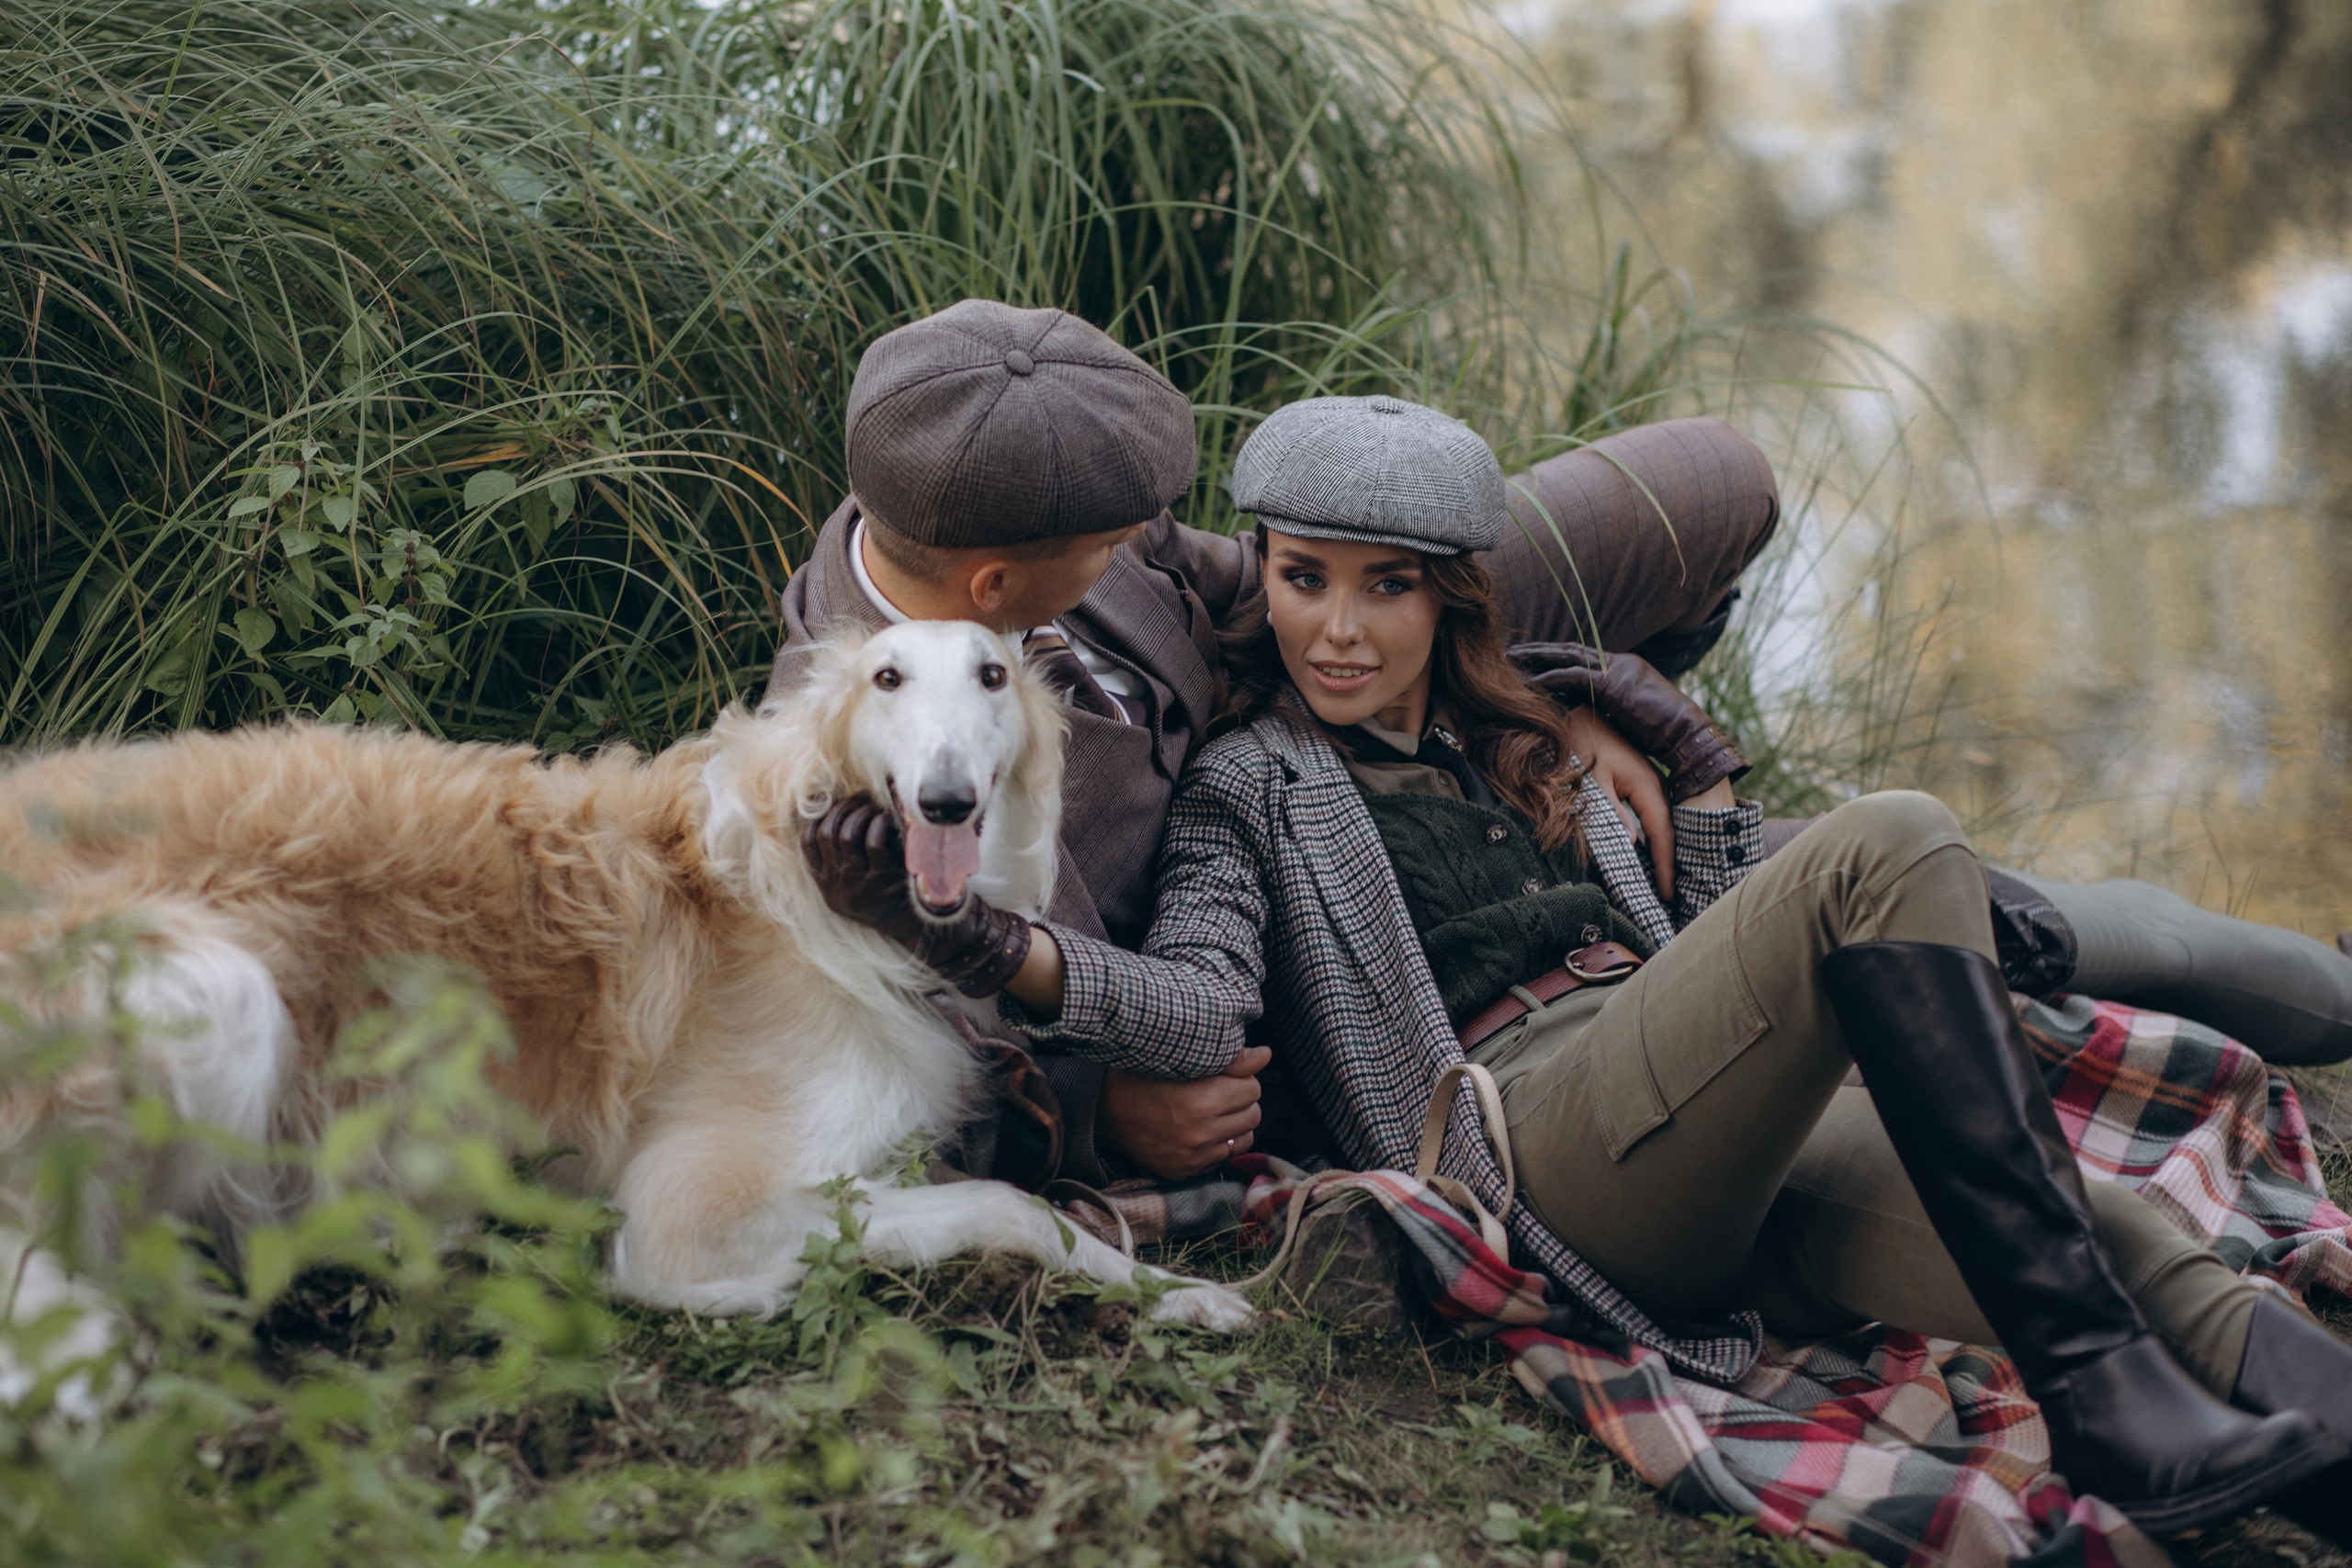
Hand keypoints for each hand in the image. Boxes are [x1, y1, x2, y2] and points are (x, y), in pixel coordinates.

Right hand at [801, 797, 922, 946]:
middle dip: (841, 809)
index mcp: (825, 885)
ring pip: (846, 834)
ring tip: (873, 808)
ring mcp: (858, 884)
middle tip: (858, 799)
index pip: (807, 844)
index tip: (831, 803)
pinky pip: (874, 842)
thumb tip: (831, 812)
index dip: (817, 818)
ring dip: (860, 814)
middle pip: (826, 833)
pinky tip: (886, 819)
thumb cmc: (885, 896)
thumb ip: (839, 859)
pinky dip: (878, 824)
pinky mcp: (881, 880)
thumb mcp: (852, 885)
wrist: (913, 927)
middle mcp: (836, 886)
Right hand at [1097, 1045, 1270, 1179]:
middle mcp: (1200, 1134)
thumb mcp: (1178, 1060)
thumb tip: (1265, 1055)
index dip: (1241, 1078)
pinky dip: (1220, 1143)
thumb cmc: (1140, 1077)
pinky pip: (1223, 1157)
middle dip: (1241, 1100)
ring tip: (1214, 1111)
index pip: (1252, 1089)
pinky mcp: (1186, 1172)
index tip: (1226, 1075)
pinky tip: (1202, 1129)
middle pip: (1253, 1114)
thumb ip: (1227, 1060)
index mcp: (1200, 1102)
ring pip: (1244, 1139)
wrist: (1101, 1112)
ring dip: (1235, 1124)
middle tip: (1221, 1091)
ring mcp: (1193, 1157)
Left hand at [1513, 642, 1749, 804]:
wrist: (1690, 737)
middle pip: (1570, 651)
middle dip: (1539, 651)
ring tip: (1507, 661)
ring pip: (1566, 657)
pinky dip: (1547, 678)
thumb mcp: (1636, 717)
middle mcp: (1619, 663)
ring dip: (1536, 659)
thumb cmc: (1668, 736)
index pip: (1584, 658)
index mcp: (1625, 668)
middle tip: (1510, 653)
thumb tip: (1596, 720)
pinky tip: (1526, 683)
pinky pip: (1570, 676)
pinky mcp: (1612, 683)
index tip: (1532, 659)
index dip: (1556, 657)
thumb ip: (1614, 711)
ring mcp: (1616, 670)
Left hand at [1562, 707, 1676, 898]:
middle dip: (1670, 863)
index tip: (1667, 894)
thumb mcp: (1589, 780)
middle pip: (1667, 830)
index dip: (1666, 864)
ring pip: (1659, 823)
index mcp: (1646, 783)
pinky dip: (1650, 836)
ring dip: (1661, 851)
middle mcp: (1653, 783)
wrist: (1572, 711)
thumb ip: (1609, 811)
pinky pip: (1649, 815)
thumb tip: (1633, 842)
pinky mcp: (1635, 782)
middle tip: (1671, 900)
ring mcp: (1646, 781)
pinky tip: (1645, 855)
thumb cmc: (1578, 743)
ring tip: (1663, 884)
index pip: (1662, 832)